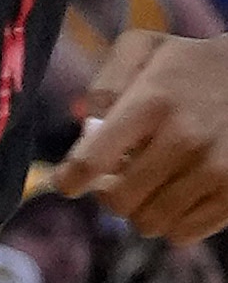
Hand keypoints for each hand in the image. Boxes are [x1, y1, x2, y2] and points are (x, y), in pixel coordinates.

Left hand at [51, 32, 227, 240]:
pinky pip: (182, 234)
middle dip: (111, 193)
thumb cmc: (191, 66)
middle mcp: (184, 138)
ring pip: (149, 224)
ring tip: (154, 182)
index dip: (70, 179)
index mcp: (152, 101)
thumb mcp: (146, 48)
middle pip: (118, 202)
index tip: (69, 182)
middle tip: (121, 176)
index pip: (91, 160)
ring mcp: (214, 169)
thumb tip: (87, 128)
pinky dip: (173, 221)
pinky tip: (180, 194)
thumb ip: (105, 83)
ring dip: (143, 209)